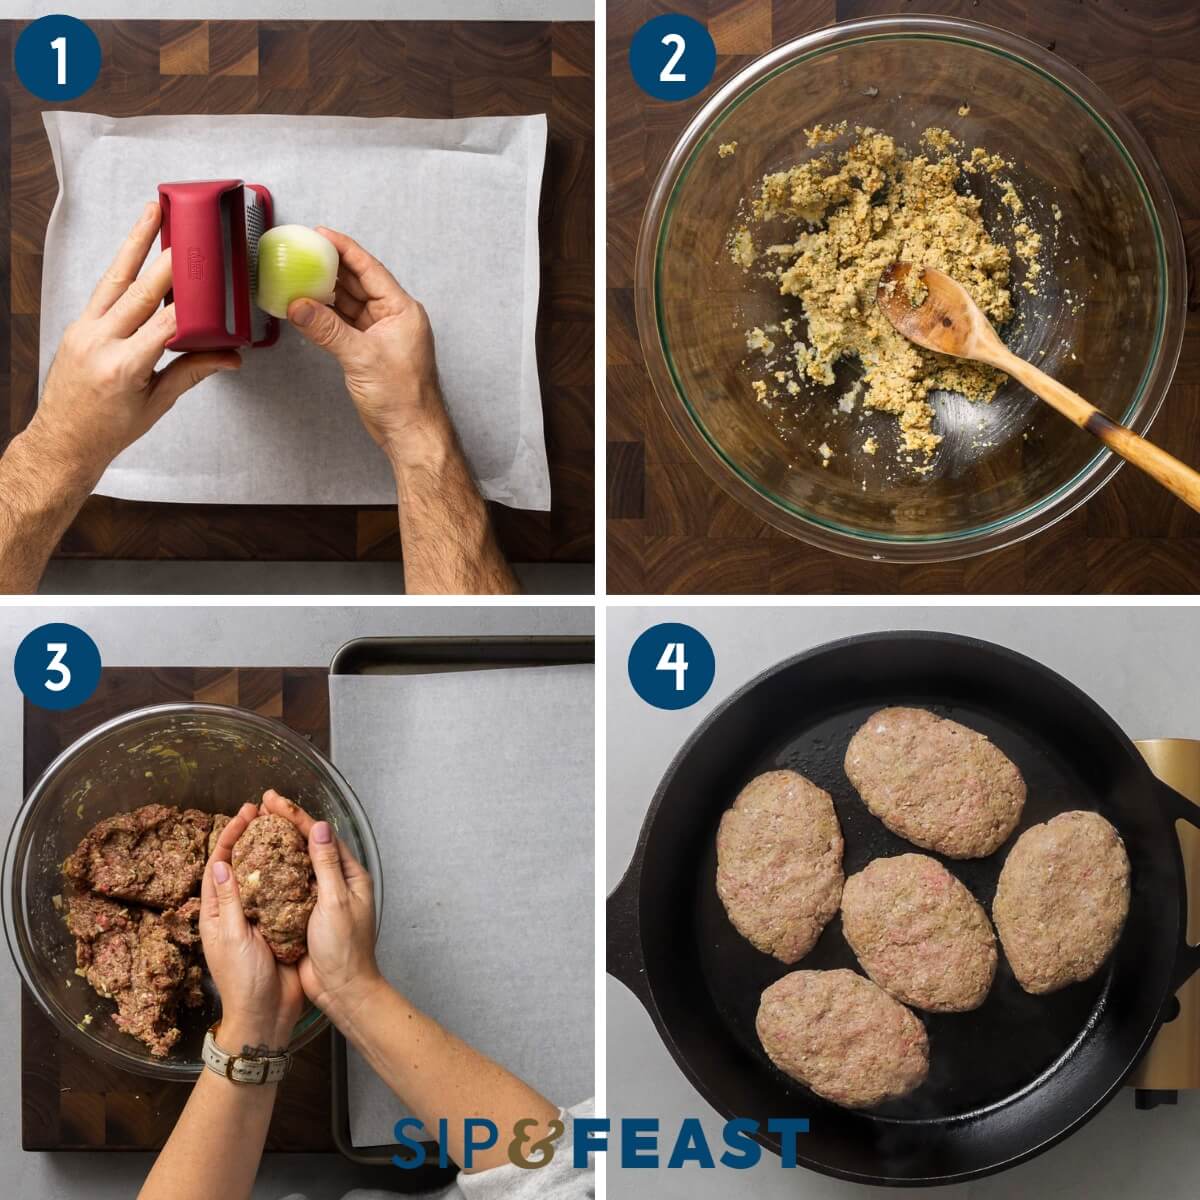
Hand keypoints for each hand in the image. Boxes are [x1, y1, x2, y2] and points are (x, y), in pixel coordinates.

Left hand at [32, 201, 240, 484]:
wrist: (64, 439)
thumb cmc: (109, 429)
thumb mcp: (157, 403)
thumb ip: (192, 372)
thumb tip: (229, 357)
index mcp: (123, 368)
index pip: (165, 325)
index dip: (192, 304)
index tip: (211, 284)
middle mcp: (99, 342)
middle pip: (139, 291)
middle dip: (166, 259)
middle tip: (188, 232)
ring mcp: (84, 330)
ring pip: (114, 278)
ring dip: (135, 243)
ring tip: (152, 214)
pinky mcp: (78, 325)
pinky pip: (103, 290)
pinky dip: (122, 267)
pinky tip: (136, 249)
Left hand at [200, 802, 303, 1053]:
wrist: (268, 1013)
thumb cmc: (243, 979)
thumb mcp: (231, 936)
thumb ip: (228, 900)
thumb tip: (222, 862)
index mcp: (216, 912)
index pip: (219, 864)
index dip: (230, 836)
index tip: (246, 813)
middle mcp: (236, 910)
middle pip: (240, 864)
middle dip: (250, 836)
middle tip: (266, 812)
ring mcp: (259, 917)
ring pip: (263, 875)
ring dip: (271, 850)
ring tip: (285, 827)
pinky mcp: (281, 924)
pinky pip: (284, 893)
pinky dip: (291, 874)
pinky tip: (304, 859)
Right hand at [260, 789, 382, 1021]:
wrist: (341, 989)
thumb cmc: (344, 948)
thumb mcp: (335, 902)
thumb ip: (327, 865)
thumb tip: (319, 827)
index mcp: (350, 874)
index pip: (320, 835)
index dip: (296, 815)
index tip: (273, 800)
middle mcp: (337, 881)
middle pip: (308, 844)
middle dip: (285, 823)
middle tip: (261, 806)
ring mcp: (321, 897)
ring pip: (296, 863)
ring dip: (277, 845)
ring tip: (255, 828)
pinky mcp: (305, 914)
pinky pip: (288, 886)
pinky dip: (272, 873)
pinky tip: (255, 866)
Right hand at [285, 227, 449, 466]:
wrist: (410, 432)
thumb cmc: (404, 398)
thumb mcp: (361, 357)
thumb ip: (327, 330)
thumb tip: (299, 306)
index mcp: (402, 310)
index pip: (369, 269)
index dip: (345, 249)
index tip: (321, 234)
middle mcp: (393, 318)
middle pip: (357, 283)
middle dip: (330, 268)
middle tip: (303, 254)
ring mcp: (380, 334)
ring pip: (348, 304)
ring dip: (325, 293)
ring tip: (298, 278)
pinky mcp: (369, 351)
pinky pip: (344, 324)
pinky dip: (325, 317)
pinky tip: (306, 309)